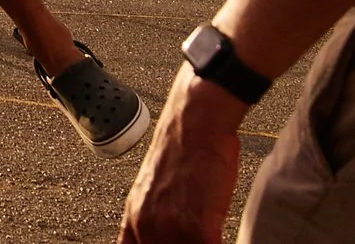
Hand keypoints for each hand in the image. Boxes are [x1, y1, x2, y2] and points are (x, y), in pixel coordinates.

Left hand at [117, 68, 245, 243]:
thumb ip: (155, 215)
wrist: (195, 123)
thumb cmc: (182, 149)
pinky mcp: (199, 229)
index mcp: (134, 216)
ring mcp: (171, 229)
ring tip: (208, 237)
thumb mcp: (155, 186)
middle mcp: (147, 226)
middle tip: (193, 239)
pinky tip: (221, 238)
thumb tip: (165, 233)